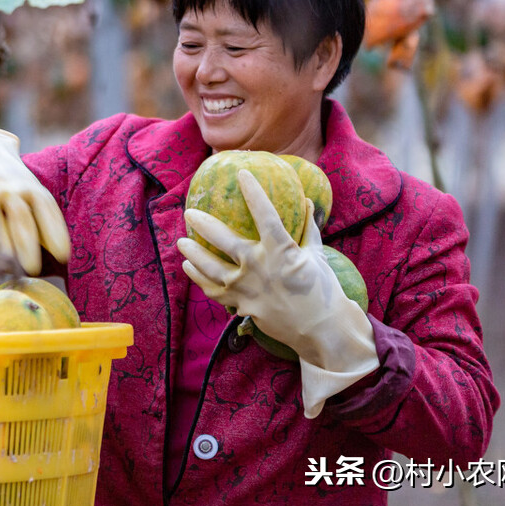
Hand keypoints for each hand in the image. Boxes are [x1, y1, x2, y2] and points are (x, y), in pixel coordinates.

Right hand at [0, 127, 69, 274]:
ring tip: (8, 270)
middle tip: (33, 269)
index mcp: (29, 185)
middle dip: (28, 247)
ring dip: (2, 249)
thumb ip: (41, 215)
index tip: (63, 256)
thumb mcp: (27, 187)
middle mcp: (8, 187)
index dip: (55, 233)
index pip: (46, 208)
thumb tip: (60, 253)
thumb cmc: (6, 178)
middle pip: (21, 219)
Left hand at [177, 169, 378, 417]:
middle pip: (224, 241)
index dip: (253, 193)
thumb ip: (308, 228)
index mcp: (282, 251)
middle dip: (203, 225)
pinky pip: (215, 292)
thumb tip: (307, 200)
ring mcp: (248, 289)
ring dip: (193, 255)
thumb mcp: (316, 256)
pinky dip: (200, 280)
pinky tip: (190, 269)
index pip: (266, 215)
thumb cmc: (322, 291)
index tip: (242, 174)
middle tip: (189, 213)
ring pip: (210, 269)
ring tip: (182, 242)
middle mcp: (260, 267)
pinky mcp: (242, 306)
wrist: (323, 331)